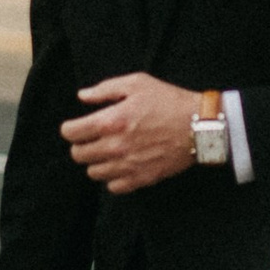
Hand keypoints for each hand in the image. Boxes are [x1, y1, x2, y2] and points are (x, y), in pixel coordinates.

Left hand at [62, 72, 199, 194]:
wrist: (199, 125)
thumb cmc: (169, 101)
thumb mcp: (137, 83)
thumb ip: (105, 89)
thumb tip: (83, 96)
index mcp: (111, 121)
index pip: (71, 133)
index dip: (69, 129)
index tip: (76, 127)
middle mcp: (115, 146)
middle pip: (78, 155)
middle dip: (81, 145)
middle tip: (92, 138)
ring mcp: (128, 165)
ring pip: (93, 172)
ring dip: (96, 162)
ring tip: (107, 151)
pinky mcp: (141, 178)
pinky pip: (113, 186)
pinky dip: (112, 178)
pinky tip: (121, 165)